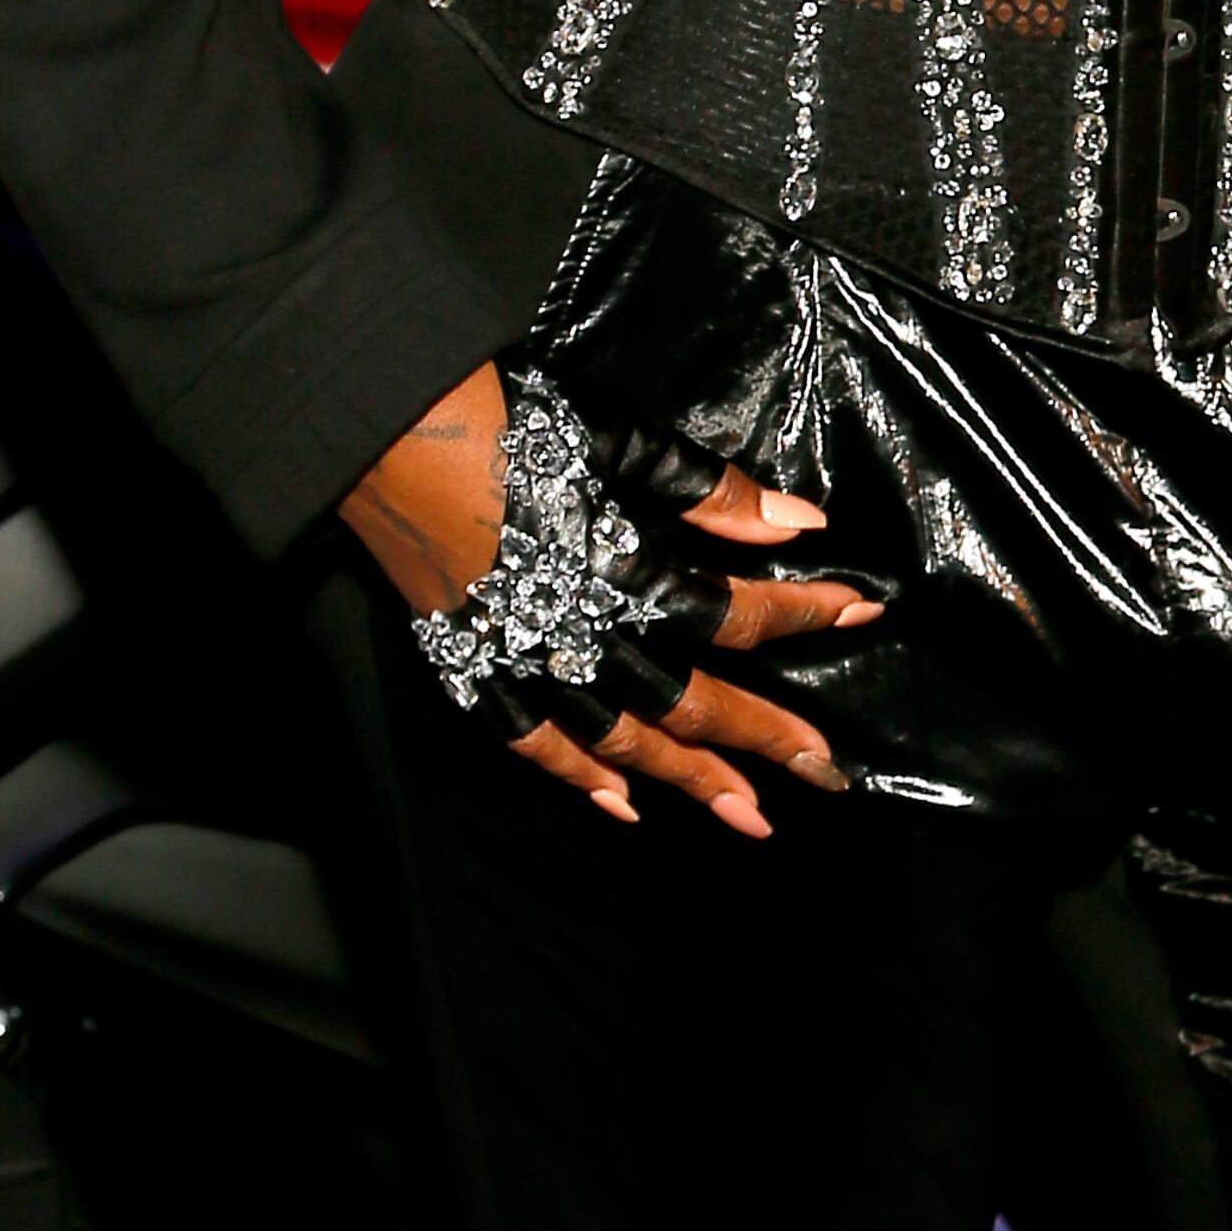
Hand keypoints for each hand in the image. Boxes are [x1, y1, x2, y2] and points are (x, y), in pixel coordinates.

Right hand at [338, 366, 882, 840]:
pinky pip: (529, 741)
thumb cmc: (496, 415)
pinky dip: (576, 777)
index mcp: (618, 570)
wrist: (372, 425)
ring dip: (688, 780)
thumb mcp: (613, 437)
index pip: (731, 612)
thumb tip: (798, 521)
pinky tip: (622, 804)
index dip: (802, 612)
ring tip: (748, 815)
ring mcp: (520, 656)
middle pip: (689, 702)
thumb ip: (705, 491)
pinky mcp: (470, 661)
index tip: (860, 612)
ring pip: (619, 740)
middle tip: (825, 773)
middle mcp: (577, 631)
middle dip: (762, 739)